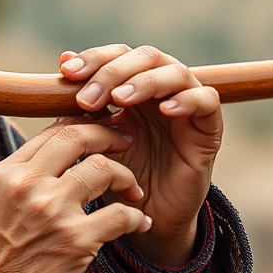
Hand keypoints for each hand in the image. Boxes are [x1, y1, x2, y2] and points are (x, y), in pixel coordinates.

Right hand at [0, 121, 151, 272]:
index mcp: (4, 173)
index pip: (52, 133)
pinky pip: (121, 215)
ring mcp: (53, 211)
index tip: (101, 132)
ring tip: (134, 192)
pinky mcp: (76, 241)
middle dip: (109, 135)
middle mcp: (28, 185)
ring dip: (127, 178)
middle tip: (126, 142)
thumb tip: (51, 163)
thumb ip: (17, 181)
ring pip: (104, 170)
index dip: (83, 126)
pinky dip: (137, 217)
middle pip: (79, 138)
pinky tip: (141, 223)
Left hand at [58, 44, 222, 267]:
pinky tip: (165, 110)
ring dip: (145, 82)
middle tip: (88, 98)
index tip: (66, 72)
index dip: (94, 58)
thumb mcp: (94, 140)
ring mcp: (188, 107)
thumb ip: (84, 105)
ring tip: (119, 101)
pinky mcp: (209, 129)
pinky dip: (187, 100)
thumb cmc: (118, 177)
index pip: (119, 55)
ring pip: (176, 72)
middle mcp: (163, 90)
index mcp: (134, 87)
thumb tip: (64, 60)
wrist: (145, 218)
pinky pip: (207, 101)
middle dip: (114, 72)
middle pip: (146, 57)